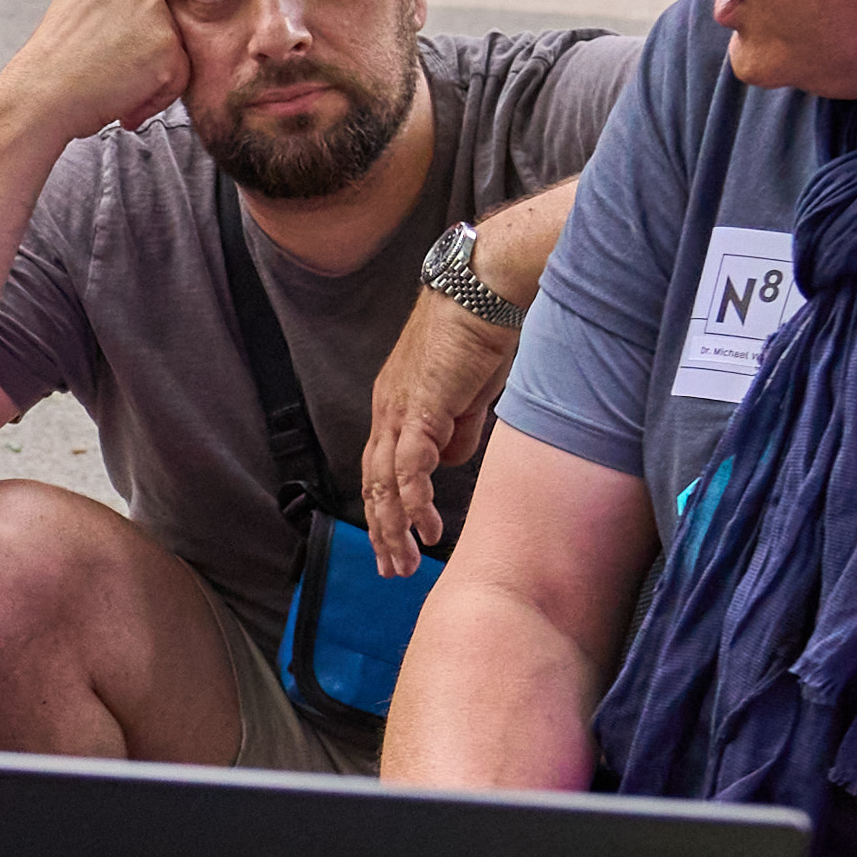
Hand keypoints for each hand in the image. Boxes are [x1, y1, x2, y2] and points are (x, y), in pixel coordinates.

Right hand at [3, 0, 186, 143]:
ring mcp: (154, 8)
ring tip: (110, 83)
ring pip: (174, 50)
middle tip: (104, 68)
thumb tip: (138, 5)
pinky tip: (122, 101)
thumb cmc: (55, 62)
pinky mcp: (168, 44)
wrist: (40, 96)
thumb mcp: (77, 4)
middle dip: (141, 51)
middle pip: (163, 22)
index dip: (125, 31)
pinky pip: (179, 77)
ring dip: (148, 75)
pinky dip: (155, 98)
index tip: (98, 47)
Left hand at [355, 286, 508, 579]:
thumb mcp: (468, 394)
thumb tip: (451, 461)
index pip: (380, 468)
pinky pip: (411, 464)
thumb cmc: (480, 333)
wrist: (482, 287)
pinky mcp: (422, 407)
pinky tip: (424, 527)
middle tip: (392, 568)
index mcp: (396, 407)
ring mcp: (401, 409)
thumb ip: (457, 429)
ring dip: (393, 527)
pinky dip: (414, 500)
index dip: (385, 508)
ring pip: (385, 481)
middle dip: (382, 531)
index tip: (395, 542)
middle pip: (374, 482)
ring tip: (404, 561)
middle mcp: (388, 411)